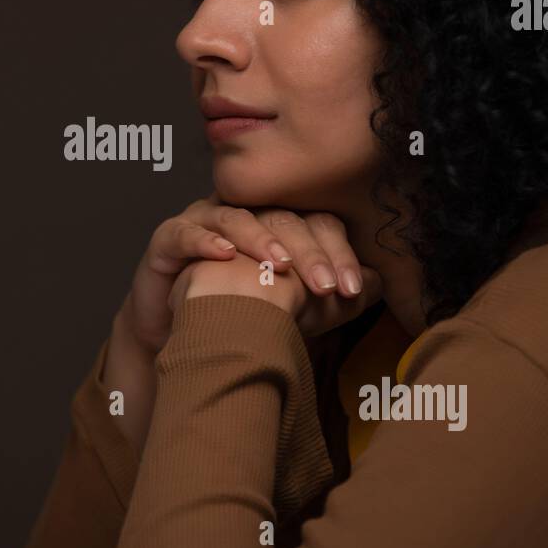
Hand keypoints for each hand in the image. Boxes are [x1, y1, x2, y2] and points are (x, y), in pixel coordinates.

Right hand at [167, 211, 383, 338]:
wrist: (182, 335)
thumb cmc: (241, 313)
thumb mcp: (297, 308)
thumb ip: (335, 296)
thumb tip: (379, 282)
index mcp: (276, 221)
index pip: (314, 222)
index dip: (335, 251)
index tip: (351, 288)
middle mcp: (242, 213)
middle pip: (280, 217)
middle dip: (306, 252)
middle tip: (325, 286)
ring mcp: (202, 221)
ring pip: (234, 218)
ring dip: (260, 239)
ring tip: (280, 264)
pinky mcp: (167, 238)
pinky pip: (185, 231)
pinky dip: (205, 241)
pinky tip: (225, 256)